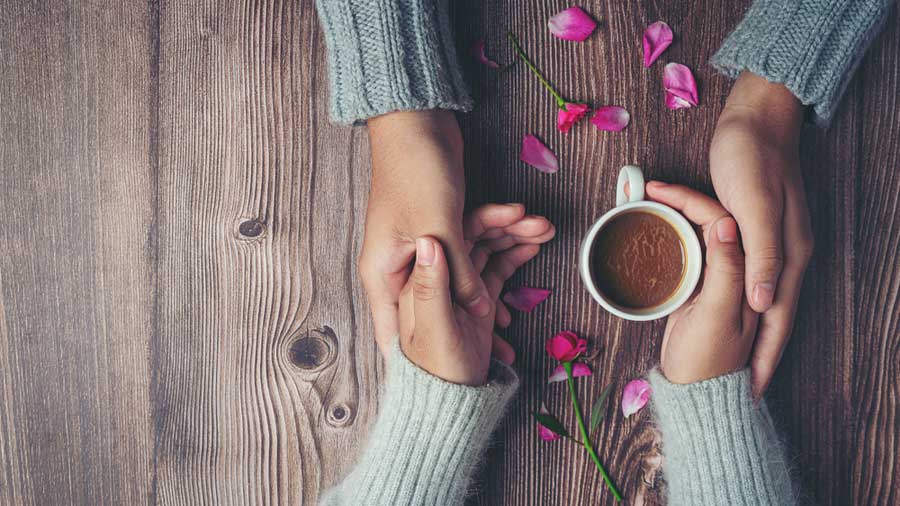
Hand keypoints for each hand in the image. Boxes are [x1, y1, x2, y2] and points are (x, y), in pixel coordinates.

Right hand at [361, 110, 554, 357]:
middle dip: (473, 326)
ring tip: (526, 310)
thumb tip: (482, 309)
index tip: (436, 387)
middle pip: (436, 307)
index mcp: (385, 272)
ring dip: (499, 277)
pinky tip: (526, 259)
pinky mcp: (443, 228)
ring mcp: (423, 246)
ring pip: (463, 277)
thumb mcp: (438, 229)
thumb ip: (457, 274)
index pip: (393, 330)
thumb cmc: (416, 173)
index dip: (413, 360)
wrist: (417, 121)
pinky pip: (474, 253)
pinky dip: (501, 254)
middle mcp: (401, 264)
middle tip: (503, 354)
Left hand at [397, 212, 546, 384]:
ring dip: (515, 239)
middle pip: (473, 239)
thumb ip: (431, 287)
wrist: (451, 404)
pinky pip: (494, 271)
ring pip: (486, 252)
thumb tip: (428, 241)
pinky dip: (514, 258)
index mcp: (420, 278)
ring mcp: (457, 289)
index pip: (454, 235)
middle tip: (542, 222)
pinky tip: (532, 248)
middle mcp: (437, 278)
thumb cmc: (436, 373)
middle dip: (508, 228)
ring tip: (546, 230)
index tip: (514, 212)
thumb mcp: (435, 330)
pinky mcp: (473, 303)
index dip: (485, 219)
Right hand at [646, 182, 757, 383]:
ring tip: (645, 200)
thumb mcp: (718, 314)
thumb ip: (727, 269)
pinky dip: (669, 236)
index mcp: (755, 273)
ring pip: (698, 233)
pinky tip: (652, 228)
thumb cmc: (708, 360)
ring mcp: (720, 278)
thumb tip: (725, 222)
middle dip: (681, 201)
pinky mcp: (701, 289)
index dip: (692, 200)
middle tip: (646, 188)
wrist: (693, 393)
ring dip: (673, 216)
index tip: (659, 190)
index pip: (724, 221)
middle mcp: (742, 270)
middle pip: (711, 222)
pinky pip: (688, 250)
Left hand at [709, 72, 813, 395]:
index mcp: (788, 254)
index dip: (768, 357)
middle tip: (748, 390)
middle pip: (775, 317)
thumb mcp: (753, 206)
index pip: (778, 320)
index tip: (755, 392)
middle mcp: (787, 254)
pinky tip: (736, 310)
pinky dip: (747, 302)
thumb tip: (764, 304)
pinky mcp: (761, 230)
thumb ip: (762, 255)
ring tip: (742, 364)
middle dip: (763, 356)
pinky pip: (754, 278)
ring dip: (756, 334)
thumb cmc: (751, 158)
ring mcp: (776, 243)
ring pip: (766, 301)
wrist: (757, 117)